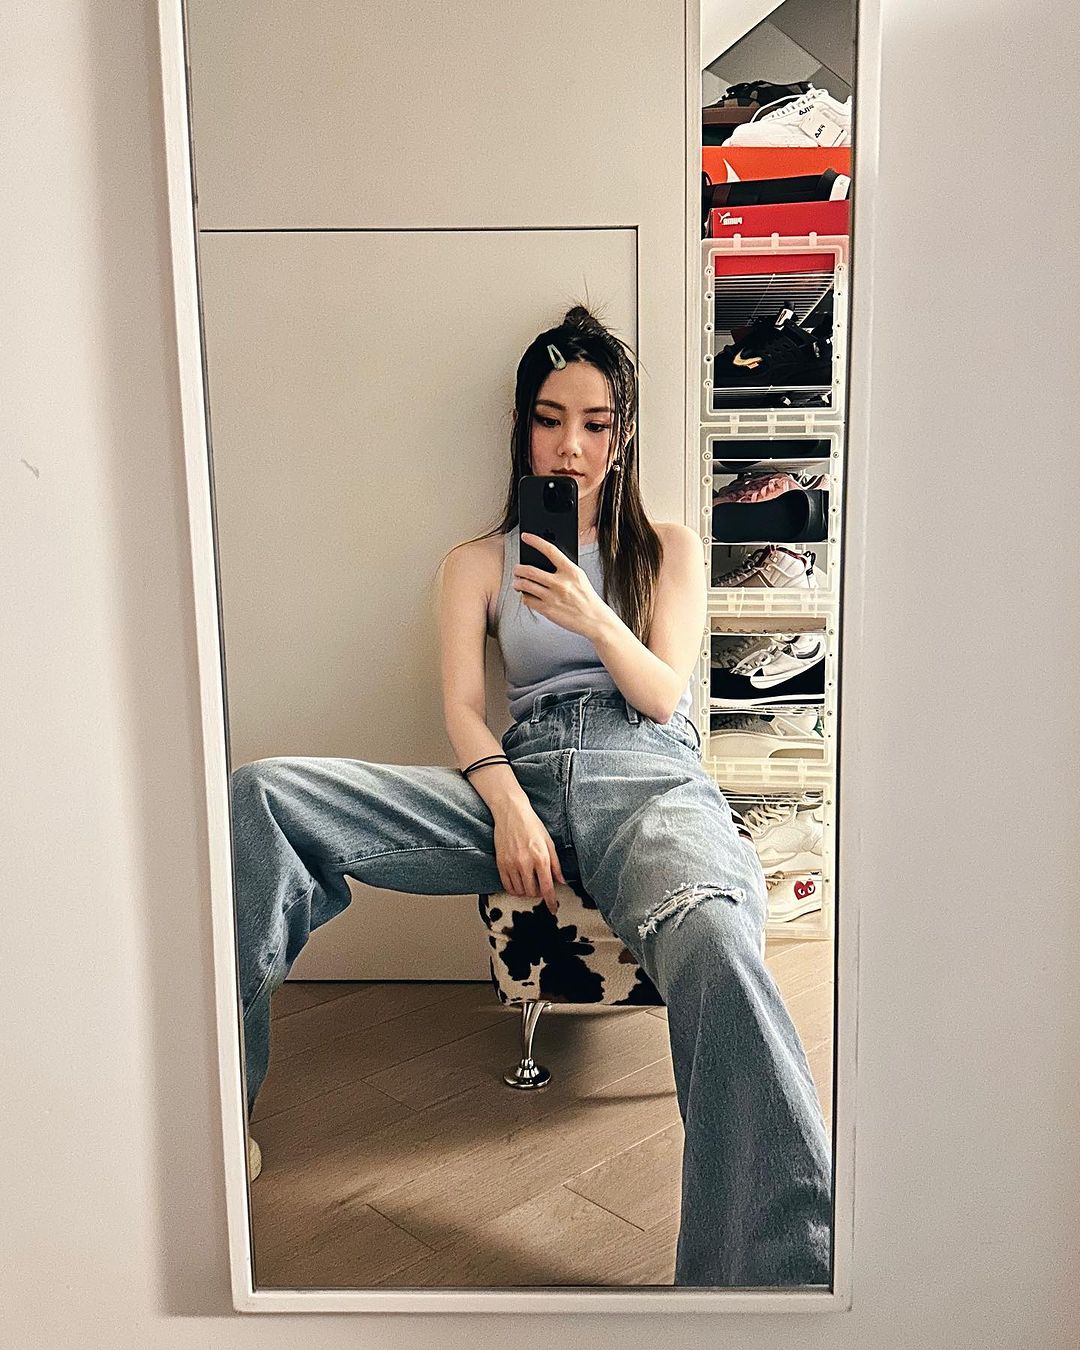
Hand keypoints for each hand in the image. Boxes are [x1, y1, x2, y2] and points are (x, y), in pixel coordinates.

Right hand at [492, 799, 565, 915]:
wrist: (511, 813)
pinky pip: (507, 886)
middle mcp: (525, 863)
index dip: (551, 901)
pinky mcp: (501, 863)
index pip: (547, 888)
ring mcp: (511, 864)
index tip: (553, 909)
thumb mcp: (549, 843)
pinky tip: (519, 883)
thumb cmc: (533, 825)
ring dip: (527, 892)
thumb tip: (562, 882)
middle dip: (539, 894)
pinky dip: (514, 889)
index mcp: (541, 858)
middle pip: (533, 892)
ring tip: (530, 883)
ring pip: (520, 891)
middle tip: (541, 888)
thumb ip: (556, 865)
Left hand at [514, 533, 608, 639]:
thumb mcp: (580, 578)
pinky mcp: (548, 610)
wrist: (594, 620)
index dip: (535, 541)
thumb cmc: (587, 598)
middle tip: (516, 569)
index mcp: (571, 571)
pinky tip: (528, 596)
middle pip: (530, 570)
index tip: (525, 536)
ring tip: (517, 583)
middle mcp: (561, 583)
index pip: (550, 551)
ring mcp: (553, 597)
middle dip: (518, 569)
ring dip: (517, 583)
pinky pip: (528, 600)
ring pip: (525, 585)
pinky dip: (525, 597)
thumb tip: (544, 562)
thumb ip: (564, 569)